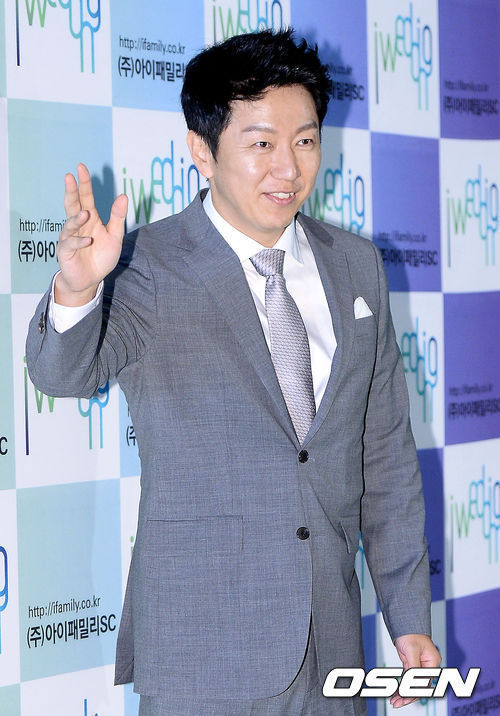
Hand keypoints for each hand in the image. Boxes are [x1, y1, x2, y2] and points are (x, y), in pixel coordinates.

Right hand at [55, 163, 127, 305]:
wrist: (91, 279)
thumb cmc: (101, 256)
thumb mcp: (114, 236)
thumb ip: (118, 217)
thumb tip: (124, 196)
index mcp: (90, 219)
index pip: (85, 197)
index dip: (84, 183)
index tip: (81, 167)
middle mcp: (78, 225)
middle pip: (73, 205)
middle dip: (71, 191)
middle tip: (70, 177)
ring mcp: (69, 237)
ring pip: (70, 223)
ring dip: (77, 218)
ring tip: (85, 214)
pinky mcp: (65, 251)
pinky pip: (70, 243)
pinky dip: (79, 242)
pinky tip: (87, 241)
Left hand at [390, 634, 440, 707]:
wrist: (405, 623)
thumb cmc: (410, 633)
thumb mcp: (411, 650)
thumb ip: (413, 667)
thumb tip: (412, 684)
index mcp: (433, 662)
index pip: (424, 682)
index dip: (414, 692)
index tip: (404, 698)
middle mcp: (428, 666)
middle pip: (420, 686)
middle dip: (408, 696)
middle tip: (397, 703)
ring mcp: (420, 666)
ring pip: (413, 685)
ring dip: (404, 694)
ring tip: (394, 702)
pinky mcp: (412, 665)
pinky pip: (408, 680)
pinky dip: (402, 687)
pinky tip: (396, 694)